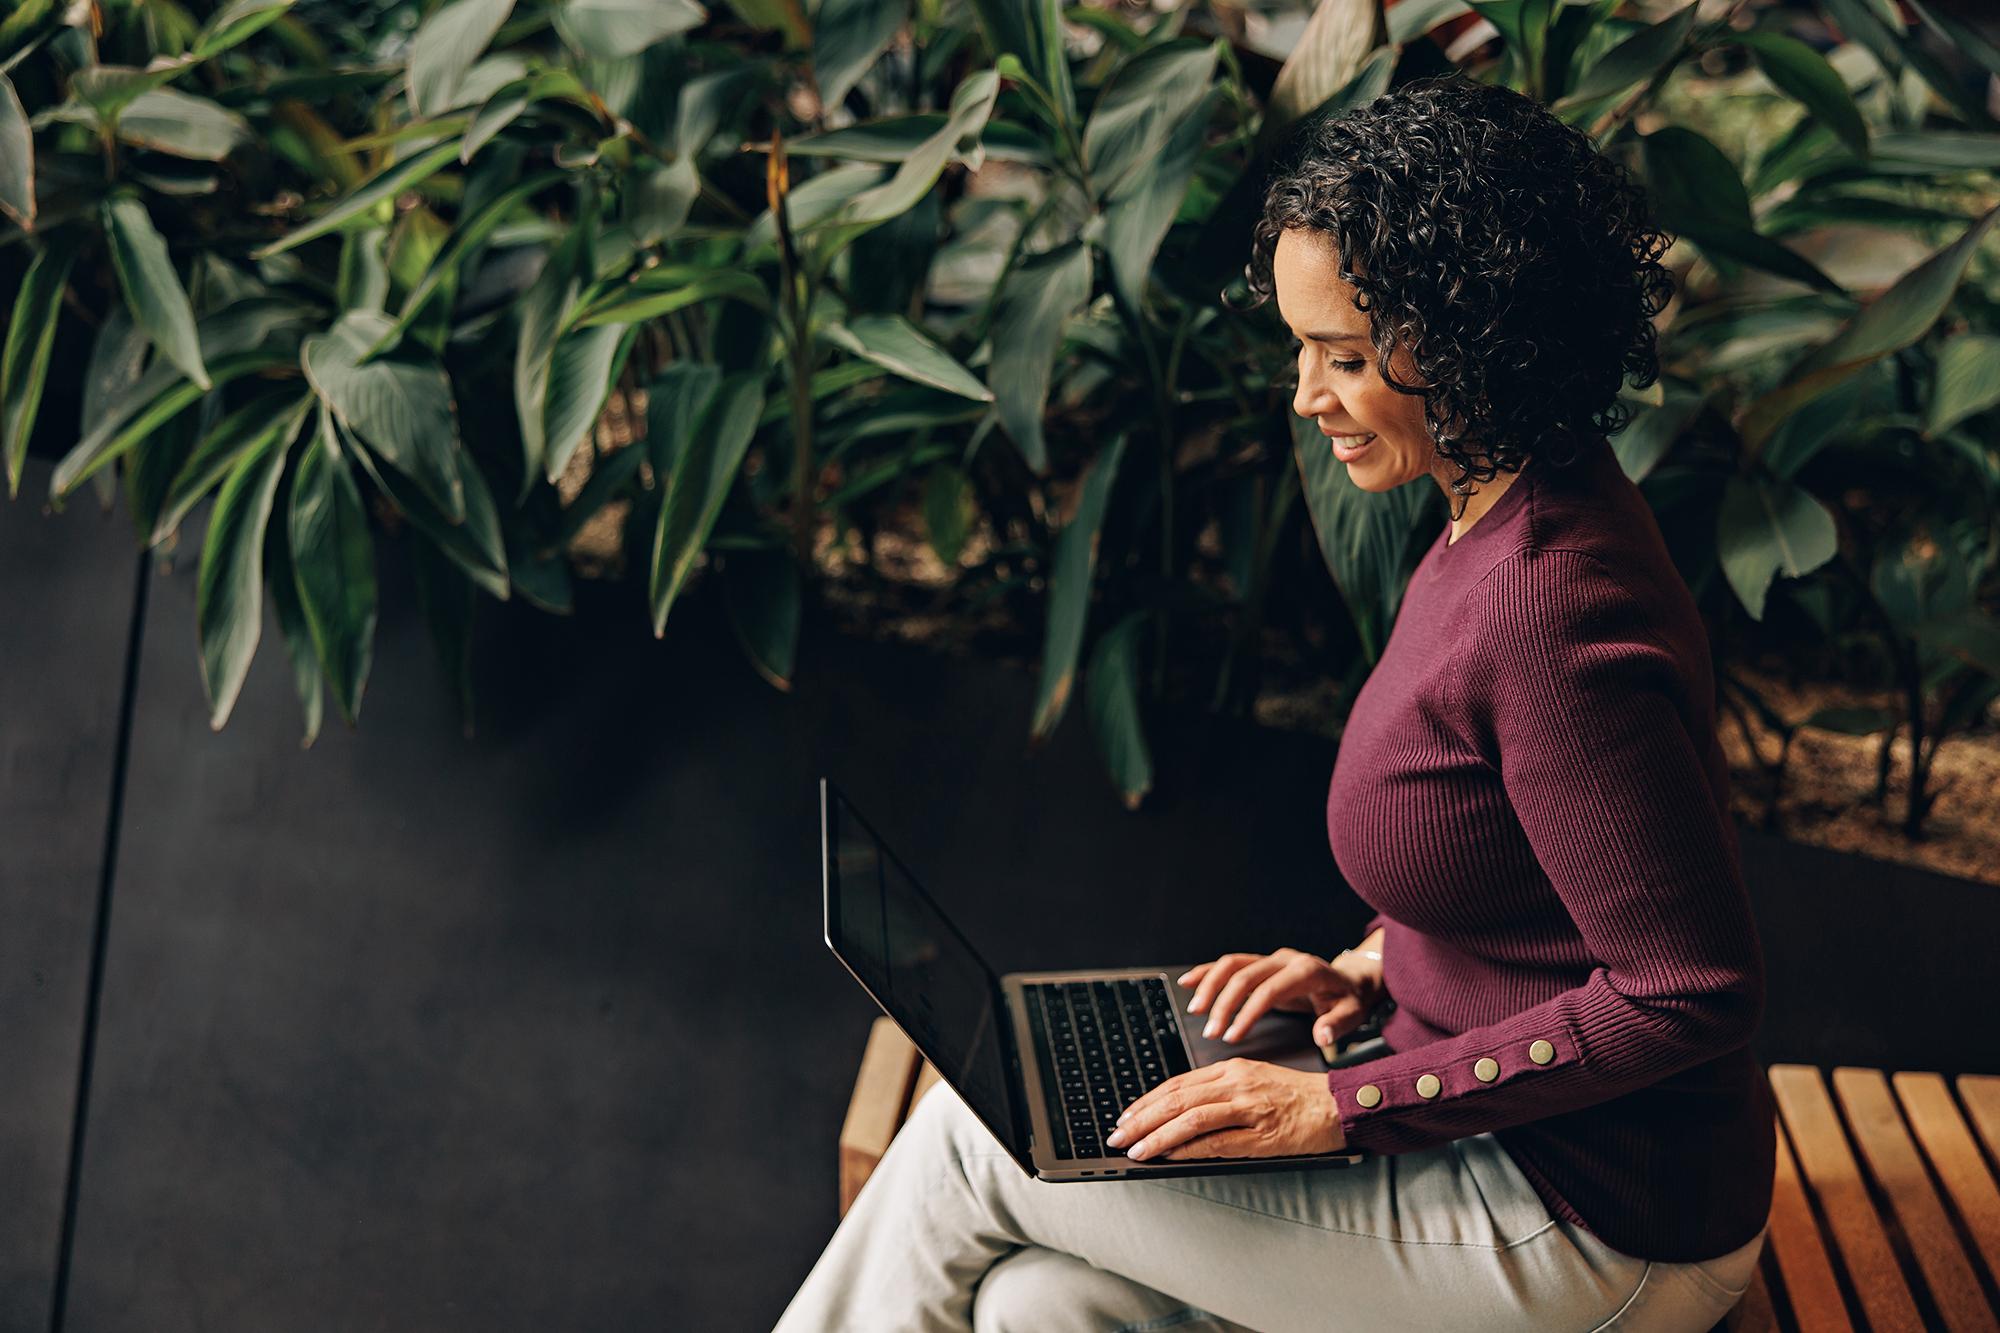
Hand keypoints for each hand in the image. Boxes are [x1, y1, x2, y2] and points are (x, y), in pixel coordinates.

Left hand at [1103, 1058, 1345, 1160]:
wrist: (1338, 1105)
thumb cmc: (1296, 1097)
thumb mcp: (1253, 1081)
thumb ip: (1218, 1092)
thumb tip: (1178, 1112)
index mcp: (1232, 1069)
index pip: (1178, 1084)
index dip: (1147, 1101)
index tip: (1126, 1116)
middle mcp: (1237, 1083)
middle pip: (1178, 1099)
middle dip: (1142, 1118)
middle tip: (1118, 1135)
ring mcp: (1250, 1107)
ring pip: (1192, 1118)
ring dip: (1158, 1135)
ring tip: (1136, 1149)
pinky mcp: (1263, 1134)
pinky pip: (1218, 1140)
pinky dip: (1190, 1148)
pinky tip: (1171, 1154)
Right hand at [1179, 945, 1381, 1048]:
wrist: (1348, 980)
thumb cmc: (1348, 999)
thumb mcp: (1351, 1013)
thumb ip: (1336, 1025)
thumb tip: (1322, 1036)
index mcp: (1306, 971)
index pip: (1270, 990)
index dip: (1248, 1012)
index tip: (1233, 1036)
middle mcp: (1284, 959)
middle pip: (1245, 975)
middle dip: (1223, 1003)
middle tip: (1211, 1031)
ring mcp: (1271, 959)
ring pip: (1232, 964)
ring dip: (1209, 986)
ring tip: (1195, 1011)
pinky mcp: (1261, 963)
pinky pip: (1229, 964)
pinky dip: (1207, 972)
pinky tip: (1188, 982)